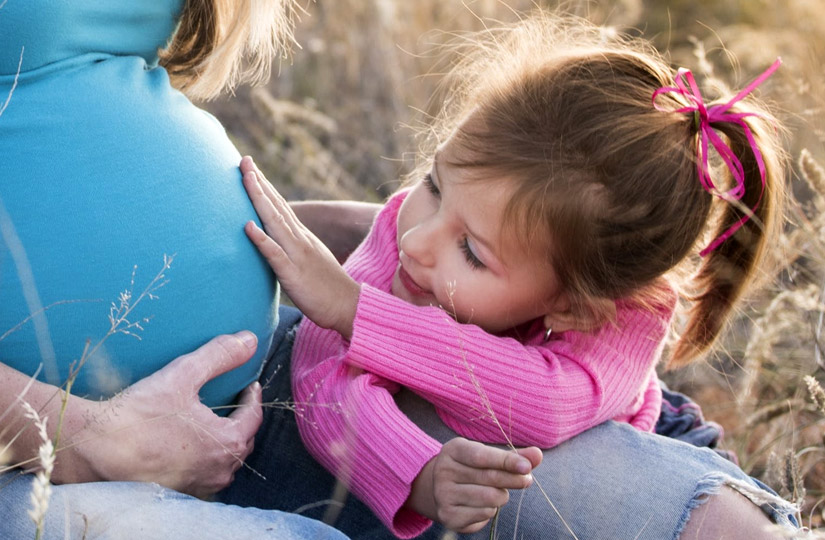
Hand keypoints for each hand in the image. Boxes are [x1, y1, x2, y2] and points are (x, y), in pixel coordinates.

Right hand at [63, 332, 263, 497]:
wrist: (94, 450)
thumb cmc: (140, 414)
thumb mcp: (183, 375)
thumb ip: (219, 356)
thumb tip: (250, 340)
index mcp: (227, 443)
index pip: (253, 417)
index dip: (252, 398)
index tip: (248, 384)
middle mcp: (218, 470)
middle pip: (242, 442)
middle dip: (241, 420)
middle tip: (233, 401)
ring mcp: (199, 485)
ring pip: (224, 462)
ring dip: (224, 442)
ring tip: (213, 422)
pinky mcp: (177, 492)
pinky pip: (202, 474)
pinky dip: (203, 458)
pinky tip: (188, 445)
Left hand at [241, 156, 360, 339]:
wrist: (350, 306)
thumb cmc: (327, 289)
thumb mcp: (308, 261)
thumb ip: (293, 248)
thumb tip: (275, 242)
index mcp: (302, 237)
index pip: (280, 206)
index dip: (264, 186)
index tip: (250, 167)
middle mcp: (300, 240)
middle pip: (276, 206)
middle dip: (259, 182)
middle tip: (243, 160)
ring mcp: (297, 255)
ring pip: (275, 222)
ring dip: (259, 199)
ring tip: (245, 178)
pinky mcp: (294, 274)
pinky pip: (275, 254)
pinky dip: (262, 239)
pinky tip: (248, 226)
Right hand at [406, 437, 541, 532]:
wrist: (443, 490)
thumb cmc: (472, 468)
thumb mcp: (488, 457)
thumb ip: (513, 456)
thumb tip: (537, 454)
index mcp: (453, 450)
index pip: (482, 456)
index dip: (506, 461)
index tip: (527, 467)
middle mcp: (443, 470)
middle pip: (489, 477)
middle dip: (513, 479)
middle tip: (527, 480)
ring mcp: (443, 494)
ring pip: (489, 497)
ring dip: (502, 496)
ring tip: (497, 491)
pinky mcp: (448, 516)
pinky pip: (484, 513)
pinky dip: (492, 509)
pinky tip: (485, 504)